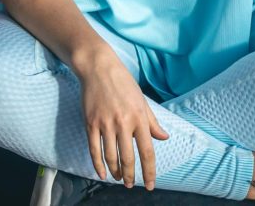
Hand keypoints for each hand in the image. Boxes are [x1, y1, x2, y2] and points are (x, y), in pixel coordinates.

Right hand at [80, 57, 168, 190]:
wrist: (99, 68)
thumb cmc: (123, 83)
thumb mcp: (142, 100)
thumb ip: (152, 121)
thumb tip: (163, 137)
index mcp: (139, 117)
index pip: (147, 151)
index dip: (150, 171)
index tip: (151, 184)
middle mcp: (123, 123)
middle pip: (128, 158)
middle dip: (131, 176)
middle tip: (132, 186)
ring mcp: (105, 124)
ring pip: (111, 157)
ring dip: (116, 172)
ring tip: (120, 179)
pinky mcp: (90, 123)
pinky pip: (94, 149)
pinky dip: (98, 165)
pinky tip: (103, 174)